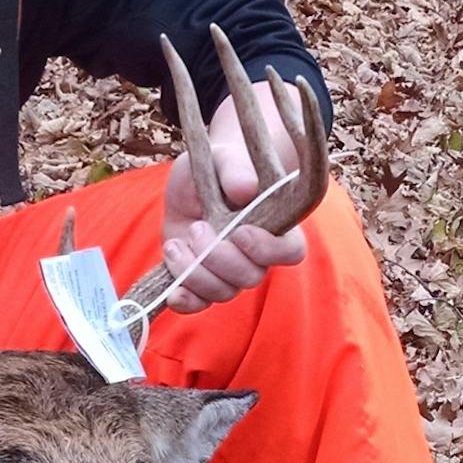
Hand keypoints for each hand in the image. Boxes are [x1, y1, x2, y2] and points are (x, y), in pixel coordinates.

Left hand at [158, 82, 313, 314]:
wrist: (190, 184)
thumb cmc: (215, 167)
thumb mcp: (220, 158)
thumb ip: (234, 169)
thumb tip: (245, 189)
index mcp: (274, 225)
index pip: (290, 251)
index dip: (268, 249)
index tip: (240, 232)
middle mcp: (255, 254)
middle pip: (251, 276)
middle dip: (220, 257)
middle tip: (197, 228)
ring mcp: (228, 271)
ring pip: (224, 292)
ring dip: (196, 273)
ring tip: (174, 244)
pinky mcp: (202, 280)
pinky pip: (200, 304)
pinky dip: (187, 301)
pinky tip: (173, 290)